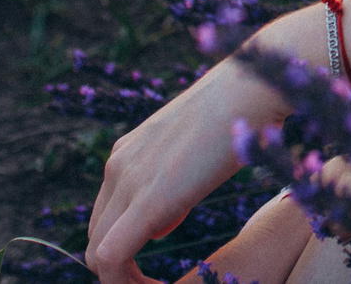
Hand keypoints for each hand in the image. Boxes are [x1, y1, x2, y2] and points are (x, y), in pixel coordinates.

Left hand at [87, 53, 289, 283]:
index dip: (124, 248)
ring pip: (97, 253)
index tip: (152, 268)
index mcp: (130, 152)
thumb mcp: (198, 150)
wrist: (255, 86)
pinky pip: (110, 258)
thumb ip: (174, 183)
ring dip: (121, 280)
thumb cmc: (243, 112)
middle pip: (96, 237)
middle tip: (155, 283)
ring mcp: (127, 180)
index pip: (107, 215)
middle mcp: (119, 164)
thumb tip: (162, 222)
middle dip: (119, 269)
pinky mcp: (148, 200)